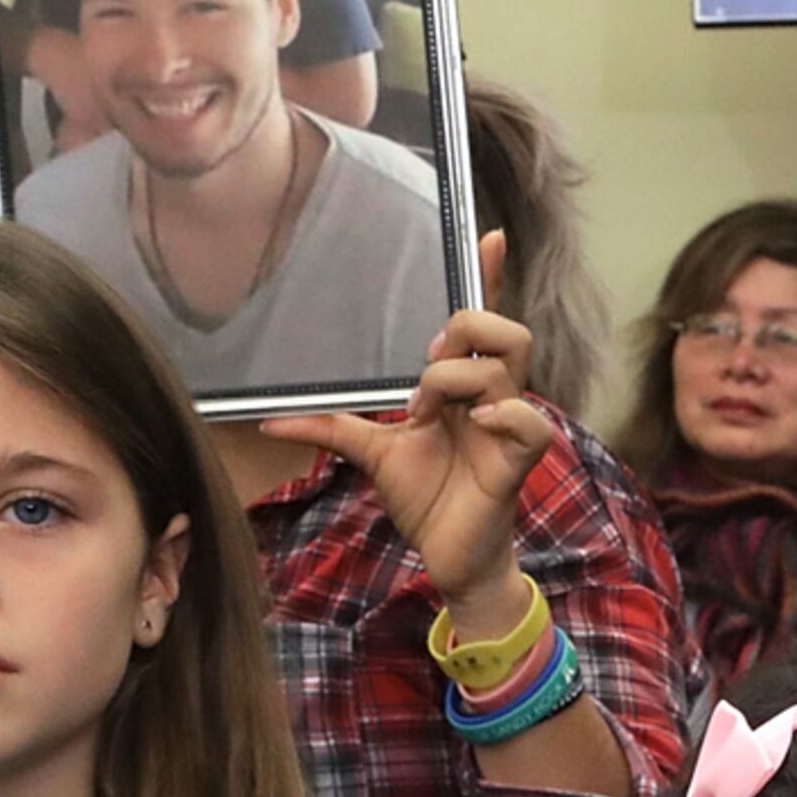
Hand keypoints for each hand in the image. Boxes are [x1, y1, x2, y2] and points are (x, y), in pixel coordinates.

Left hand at [261, 301, 554, 632]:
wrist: (449, 558)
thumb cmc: (426, 498)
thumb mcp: (371, 452)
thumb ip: (330, 426)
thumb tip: (268, 420)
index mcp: (463, 387)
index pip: (483, 323)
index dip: (489, 279)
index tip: (489, 239)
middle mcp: (492, 397)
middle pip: (506, 328)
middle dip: (464, 330)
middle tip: (426, 365)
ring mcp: (508, 425)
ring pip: (509, 362)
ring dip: (458, 377)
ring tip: (428, 413)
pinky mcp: (518, 458)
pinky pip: (528, 419)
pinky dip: (502, 415)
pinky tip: (474, 427)